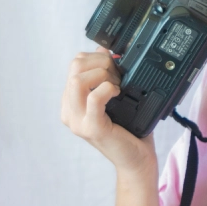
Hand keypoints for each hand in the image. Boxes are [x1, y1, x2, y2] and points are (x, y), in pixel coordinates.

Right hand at [61, 46, 156, 177]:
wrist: (137, 158)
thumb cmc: (128, 127)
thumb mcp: (115, 95)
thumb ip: (106, 74)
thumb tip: (103, 47)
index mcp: (72, 101)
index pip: (75, 64)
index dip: (98, 57)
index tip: (115, 66)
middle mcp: (69, 110)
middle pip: (75, 67)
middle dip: (101, 62)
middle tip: (119, 75)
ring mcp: (78, 121)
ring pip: (78, 80)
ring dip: (104, 75)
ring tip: (118, 85)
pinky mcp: (92, 128)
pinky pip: (94, 98)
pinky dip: (109, 89)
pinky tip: (119, 93)